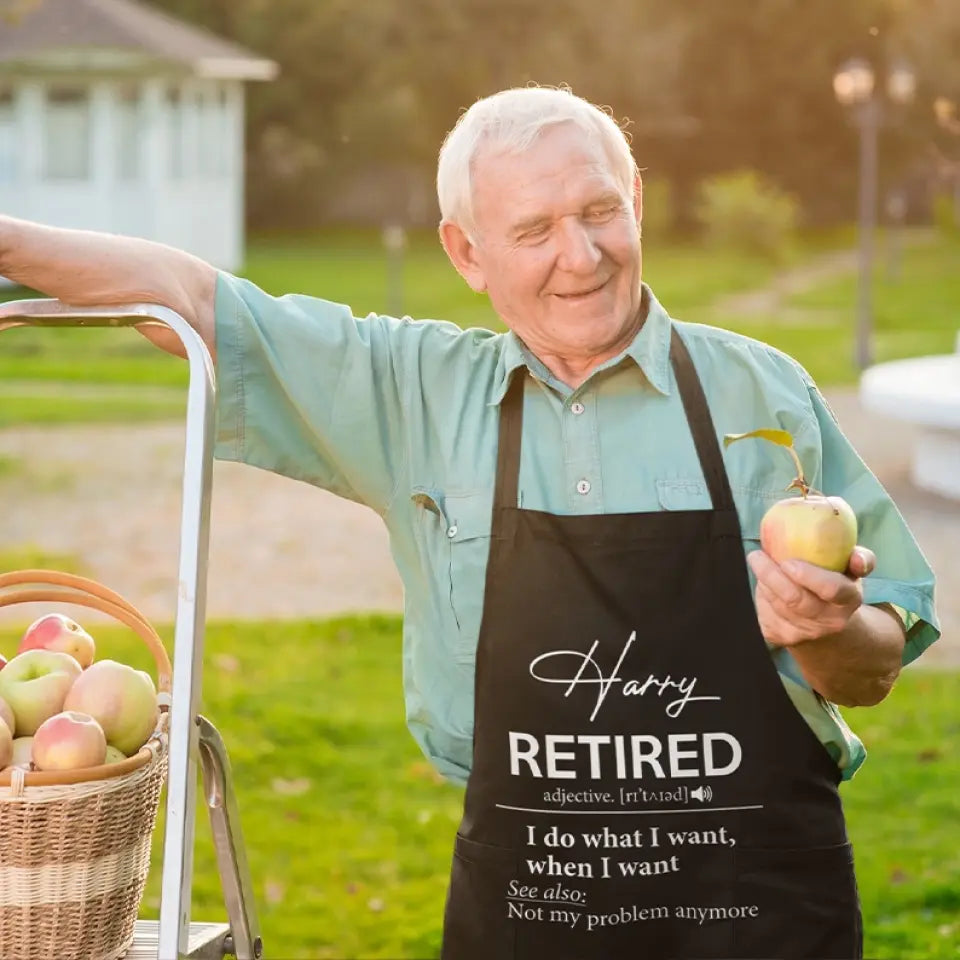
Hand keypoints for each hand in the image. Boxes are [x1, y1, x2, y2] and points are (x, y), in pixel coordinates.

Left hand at [746, 546, 875, 647]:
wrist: (825, 626)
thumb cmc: (836, 586)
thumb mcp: (851, 572)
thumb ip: (860, 559)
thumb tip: (857, 559)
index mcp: (847, 601)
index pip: (832, 589)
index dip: (808, 575)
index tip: (788, 561)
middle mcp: (827, 622)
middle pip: (794, 599)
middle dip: (771, 575)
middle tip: (756, 555)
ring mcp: (803, 633)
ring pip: (775, 603)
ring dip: (763, 581)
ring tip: (760, 563)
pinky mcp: (779, 637)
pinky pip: (762, 612)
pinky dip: (760, 594)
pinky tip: (764, 585)